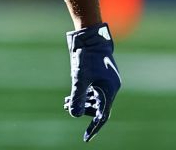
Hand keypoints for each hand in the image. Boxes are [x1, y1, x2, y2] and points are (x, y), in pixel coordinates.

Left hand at [64, 22, 120, 141]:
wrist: (90, 37)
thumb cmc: (87, 56)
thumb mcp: (79, 78)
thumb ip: (77, 96)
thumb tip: (73, 115)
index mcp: (109, 89)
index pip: (102, 115)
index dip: (94, 127)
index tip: (86, 138)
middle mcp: (110, 87)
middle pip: (98, 108)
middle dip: (83, 110)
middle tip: (67, 106)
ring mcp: (105, 82)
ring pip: (94, 100)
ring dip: (81, 103)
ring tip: (66, 102)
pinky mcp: (100, 77)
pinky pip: (93, 92)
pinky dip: (82, 95)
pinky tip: (70, 96)